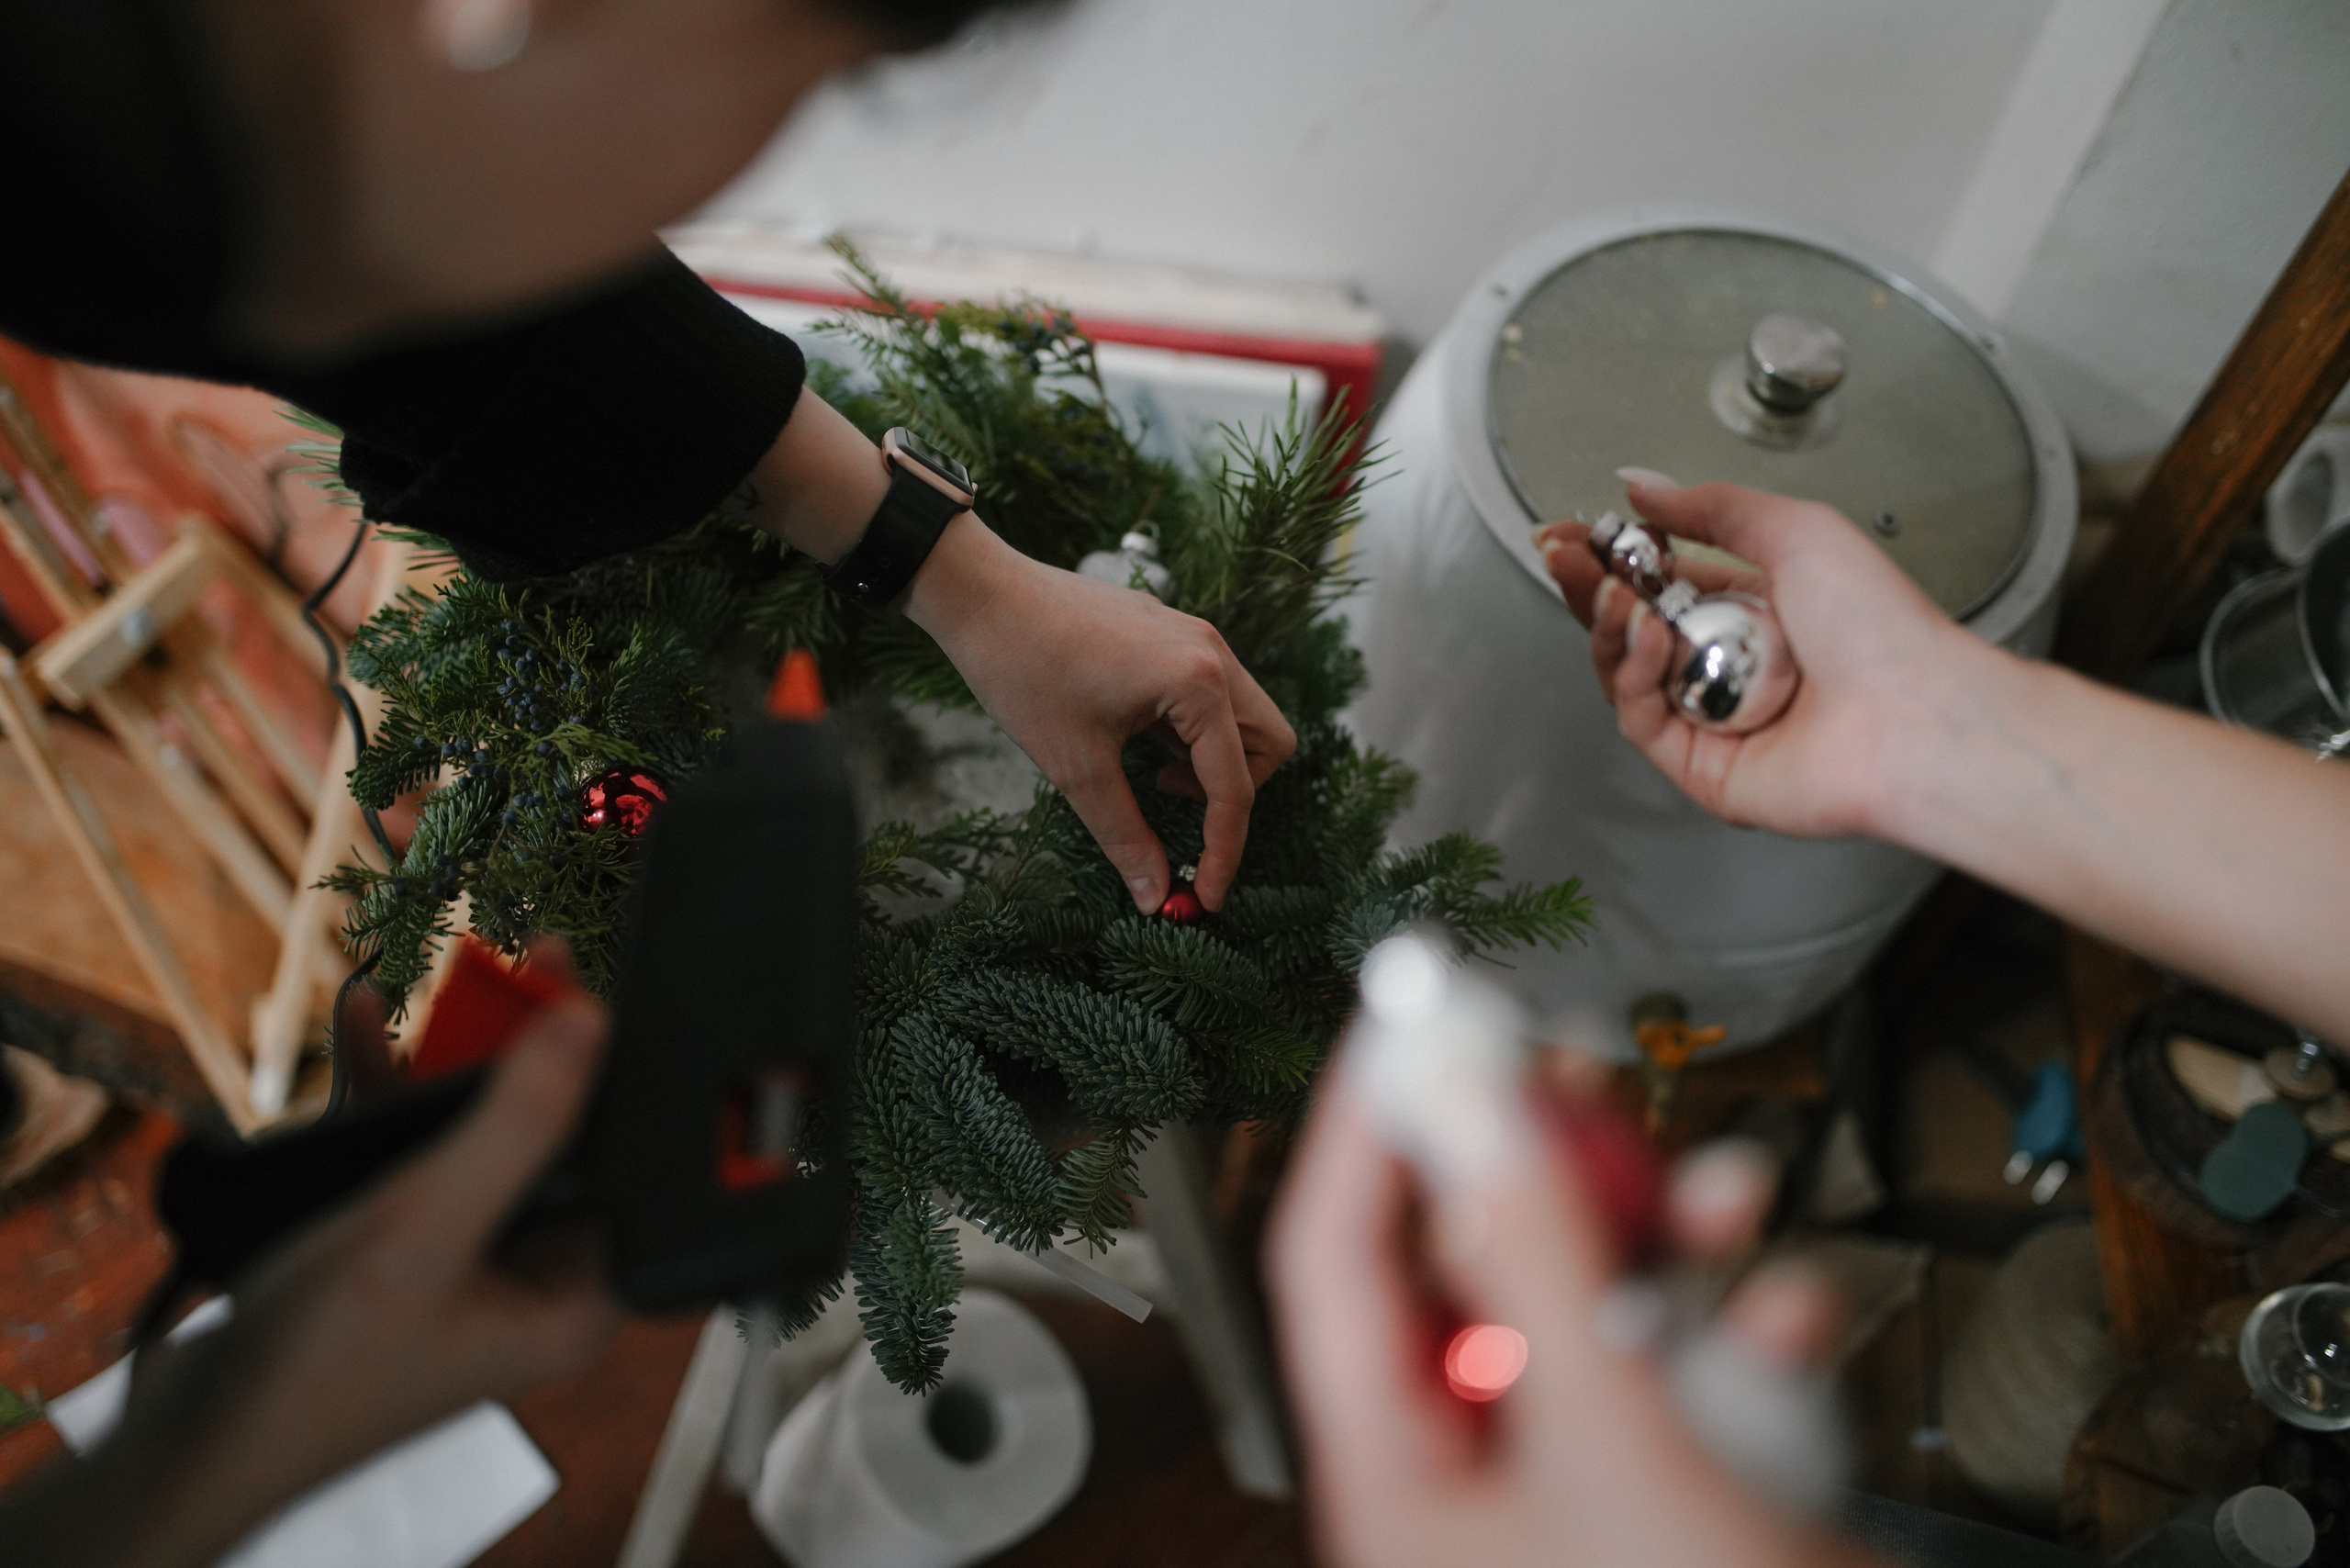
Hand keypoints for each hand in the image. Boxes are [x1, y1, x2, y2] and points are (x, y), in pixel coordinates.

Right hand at [14, 949, 621, 1567]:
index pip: (631, 1156)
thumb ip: (520, 1125)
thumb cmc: (317, 1372)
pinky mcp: (412, 1250)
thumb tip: (591, 1026)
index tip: (585, 983)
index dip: (616, 1066)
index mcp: (583, 1294)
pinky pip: (421, 1152)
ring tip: (421, 991)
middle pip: (561, 1134)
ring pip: (485, 1134)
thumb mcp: (429, 1226)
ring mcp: (474, 1261)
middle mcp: (540, 1277)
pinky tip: (361, 1028)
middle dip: (527, 1048)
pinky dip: (390, 1094)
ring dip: (449, 1060)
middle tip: (519, 960)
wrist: (191, 1439)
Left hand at [740, 391, 1297, 913]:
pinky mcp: (1172, 632)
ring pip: (1244, 716)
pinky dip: (1193, 731)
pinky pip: (1212, 692)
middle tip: (1170, 807)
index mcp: (1198, 683)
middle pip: (1269, 744)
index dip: (1224, 852)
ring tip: (1148, 773)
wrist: (980, 592)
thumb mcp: (1076, 767)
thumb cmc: (1023, 670)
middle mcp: (1212, 653)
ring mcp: (1194, 636)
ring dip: (1213, 761)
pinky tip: (1136, 738)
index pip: (1236, 787)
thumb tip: (1154, 895)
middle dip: (1234, 794)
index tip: (1206, 898)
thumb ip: (1124, 835)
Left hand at [1267, 1065, 1876, 1567]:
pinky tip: (1788, 1312)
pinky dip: (1740, 1330)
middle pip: (1468, 1266)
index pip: (1335, 1261)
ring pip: (1589, 1306)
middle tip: (1579, 1068)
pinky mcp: (1674, 1495)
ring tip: (1725, 1190)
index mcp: (1400, 1474)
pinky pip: (1683, 1374)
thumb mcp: (1615, 1447)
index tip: (1411, 1016)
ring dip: (1664, 1240)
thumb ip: (1539, 1260)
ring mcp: (1575, 1486)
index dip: (1366, 1127)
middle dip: (1540, 1166)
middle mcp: (1471, 1476)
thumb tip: (1469, 1101)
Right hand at [1538, 474, 1993, 838]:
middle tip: (1563, 553)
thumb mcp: (1795, 531)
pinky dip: (1632, 672)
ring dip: (1609, 624)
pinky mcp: (1700, 767)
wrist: (1911, 715)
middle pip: (1632, 626)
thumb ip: (1712, 507)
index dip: (1612, 557)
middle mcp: (1729, 666)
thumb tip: (1644, 487)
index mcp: (1755, 610)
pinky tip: (1646, 635)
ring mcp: (1712, 719)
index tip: (1574, 532)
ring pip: (1626, 672)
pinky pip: (1641, 717)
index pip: (1661, 581)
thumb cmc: (1879, 627)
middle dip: (1592, 585)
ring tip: (1614, 591)